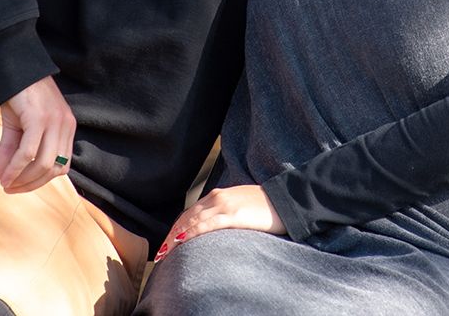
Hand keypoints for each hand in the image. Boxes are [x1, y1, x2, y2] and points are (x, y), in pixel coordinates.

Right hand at [0, 75, 75, 193]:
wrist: (13, 68)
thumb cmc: (17, 97)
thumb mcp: (17, 127)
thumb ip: (12, 152)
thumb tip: (2, 177)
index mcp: (66, 128)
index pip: (62, 166)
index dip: (41, 181)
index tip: (20, 186)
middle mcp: (65, 126)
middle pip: (55, 169)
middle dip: (31, 184)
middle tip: (10, 188)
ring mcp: (55, 122)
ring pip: (43, 163)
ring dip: (23, 178)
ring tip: (5, 183)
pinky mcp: (40, 118)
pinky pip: (28, 151)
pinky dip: (16, 167)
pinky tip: (5, 174)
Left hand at [155, 185, 283, 261]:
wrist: (286, 200)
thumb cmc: (266, 207)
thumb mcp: (241, 206)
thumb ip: (225, 214)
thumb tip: (213, 229)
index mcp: (218, 195)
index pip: (190, 213)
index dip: (176, 229)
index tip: (168, 243)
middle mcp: (218, 198)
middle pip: (187, 217)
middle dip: (172, 235)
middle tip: (161, 252)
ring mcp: (225, 206)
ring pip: (193, 221)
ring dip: (176, 237)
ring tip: (167, 252)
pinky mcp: (234, 215)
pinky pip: (207, 225)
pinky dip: (192, 233)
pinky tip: (183, 241)